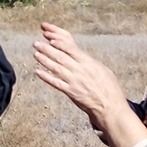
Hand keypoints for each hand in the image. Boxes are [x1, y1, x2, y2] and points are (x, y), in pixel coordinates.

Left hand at [33, 22, 146, 146]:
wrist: (110, 107)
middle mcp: (80, 71)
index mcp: (89, 63)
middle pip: (60, 57)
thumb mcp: (103, 70)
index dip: (60, 44)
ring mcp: (74, 82)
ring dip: (44, 60)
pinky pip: (56, 83)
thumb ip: (90, 63)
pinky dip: (46, 77)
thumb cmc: (110, 88)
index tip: (51, 39)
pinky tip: (38, 72)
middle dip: (47, 49)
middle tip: (37, 43)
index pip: (72, 50)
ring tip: (35, 53)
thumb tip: (81, 57)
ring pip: (56, 68)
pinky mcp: (70, 92)